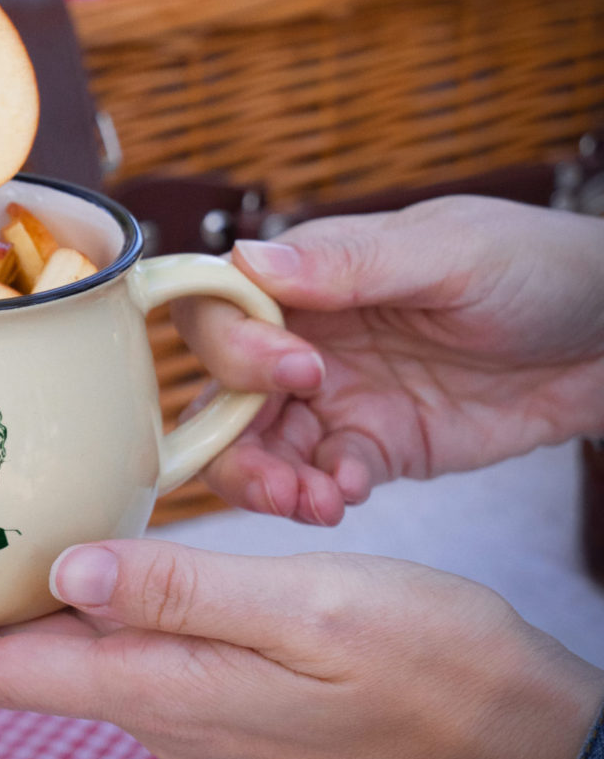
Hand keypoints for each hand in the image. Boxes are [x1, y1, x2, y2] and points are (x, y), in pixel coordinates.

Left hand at [0, 538, 603, 758]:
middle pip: (21, 665)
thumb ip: (185, 592)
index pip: (11, 672)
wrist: (503, 726)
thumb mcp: (307, 613)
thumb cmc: (422, 664)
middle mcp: (163, 701)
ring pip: (64, 652)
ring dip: (0, 613)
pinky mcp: (223, 681)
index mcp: (168, 686)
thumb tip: (65, 571)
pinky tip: (66, 564)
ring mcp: (192, 698)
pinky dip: (66, 604)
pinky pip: (115, 642)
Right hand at [173, 197, 603, 525]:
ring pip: (255, 448)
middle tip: (285, 475)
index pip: (221, 309)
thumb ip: (350, 265)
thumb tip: (249, 259)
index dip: (233, 348)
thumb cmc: (537, 268)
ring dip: (265, 482)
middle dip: (232, 441)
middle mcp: (305, 337)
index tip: (298, 371)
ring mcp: (335, 398)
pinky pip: (316, 480)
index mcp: (311, 276)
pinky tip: (348, 498)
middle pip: (219, 392)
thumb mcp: (451, 254)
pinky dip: (317, 496)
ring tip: (314, 504)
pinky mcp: (372, 449)